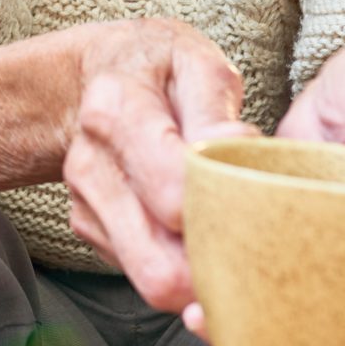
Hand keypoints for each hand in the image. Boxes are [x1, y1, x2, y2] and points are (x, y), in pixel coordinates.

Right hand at [59, 19, 258, 312]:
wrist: (105, 71)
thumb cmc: (162, 68)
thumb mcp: (198, 64)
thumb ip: (215, 109)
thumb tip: (234, 149)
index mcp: (115, 112)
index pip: (174, 195)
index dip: (227, 210)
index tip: (259, 199)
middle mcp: (90, 164)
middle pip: (159, 264)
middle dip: (216, 268)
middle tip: (256, 245)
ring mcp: (85, 202)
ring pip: (152, 281)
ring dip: (199, 274)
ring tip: (231, 239)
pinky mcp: (88, 226)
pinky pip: (142, 274)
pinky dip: (178, 265)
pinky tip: (195, 229)